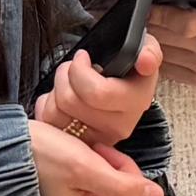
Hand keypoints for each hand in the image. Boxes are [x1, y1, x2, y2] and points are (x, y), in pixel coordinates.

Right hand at [27, 113, 162, 195]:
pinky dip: (92, 164)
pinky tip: (76, 156)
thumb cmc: (38, 158)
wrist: (6, 148)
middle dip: (114, 167)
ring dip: (103, 163)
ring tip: (81, 154)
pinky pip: (98, 180)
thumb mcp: (86, 168)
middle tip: (91, 154)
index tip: (105, 158)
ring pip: (113, 183)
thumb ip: (125, 185)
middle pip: (126, 194)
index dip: (127, 173)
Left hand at [38, 40, 159, 143]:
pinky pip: (47, 122)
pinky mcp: (75, 144)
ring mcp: (95, 139)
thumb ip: (150, 52)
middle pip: (69, 101)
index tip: (83, 57)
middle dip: (65, 75)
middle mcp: (118, 126)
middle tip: (73, 67)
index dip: (80, 70)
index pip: (96, 93)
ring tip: (68, 81)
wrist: (123, 86)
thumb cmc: (130, 67)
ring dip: (55, 89)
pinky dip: (46, 104)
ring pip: (55, 112)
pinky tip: (60, 97)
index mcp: (135, 103)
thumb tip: (145, 62)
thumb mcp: (145, 51)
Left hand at [139, 0, 195, 86]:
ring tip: (162, 26)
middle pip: (164, 38)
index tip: (148, 6)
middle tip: (150, 14)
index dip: (159, 15)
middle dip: (151, 24)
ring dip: (154, 39)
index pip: (181, 24)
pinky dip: (162, 54)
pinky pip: (167, 68)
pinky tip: (170, 41)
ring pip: (161, 53)